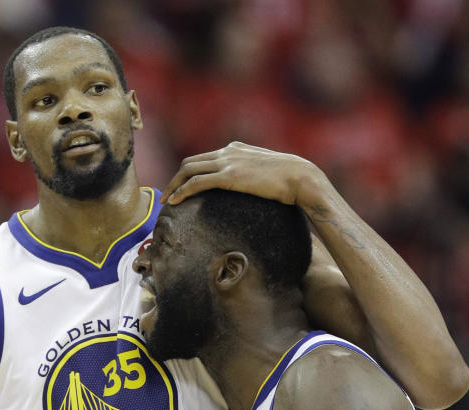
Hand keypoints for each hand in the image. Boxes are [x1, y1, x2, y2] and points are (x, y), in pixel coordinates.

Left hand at [161, 142, 326, 206]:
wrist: (301, 177)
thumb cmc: (291, 179)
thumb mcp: (267, 171)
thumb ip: (253, 173)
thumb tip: (251, 186)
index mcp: (236, 149)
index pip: (204, 158)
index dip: (189, 172)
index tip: (181, 187)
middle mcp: (228, 152)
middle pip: (190, 162)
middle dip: (175, 178)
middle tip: (167, 195)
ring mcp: (228, 162)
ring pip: (189, 170)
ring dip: (174, 185)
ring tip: (167, 201)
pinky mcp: (230, 176)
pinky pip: (198, 182)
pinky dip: (183, 191)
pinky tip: (175, 202)